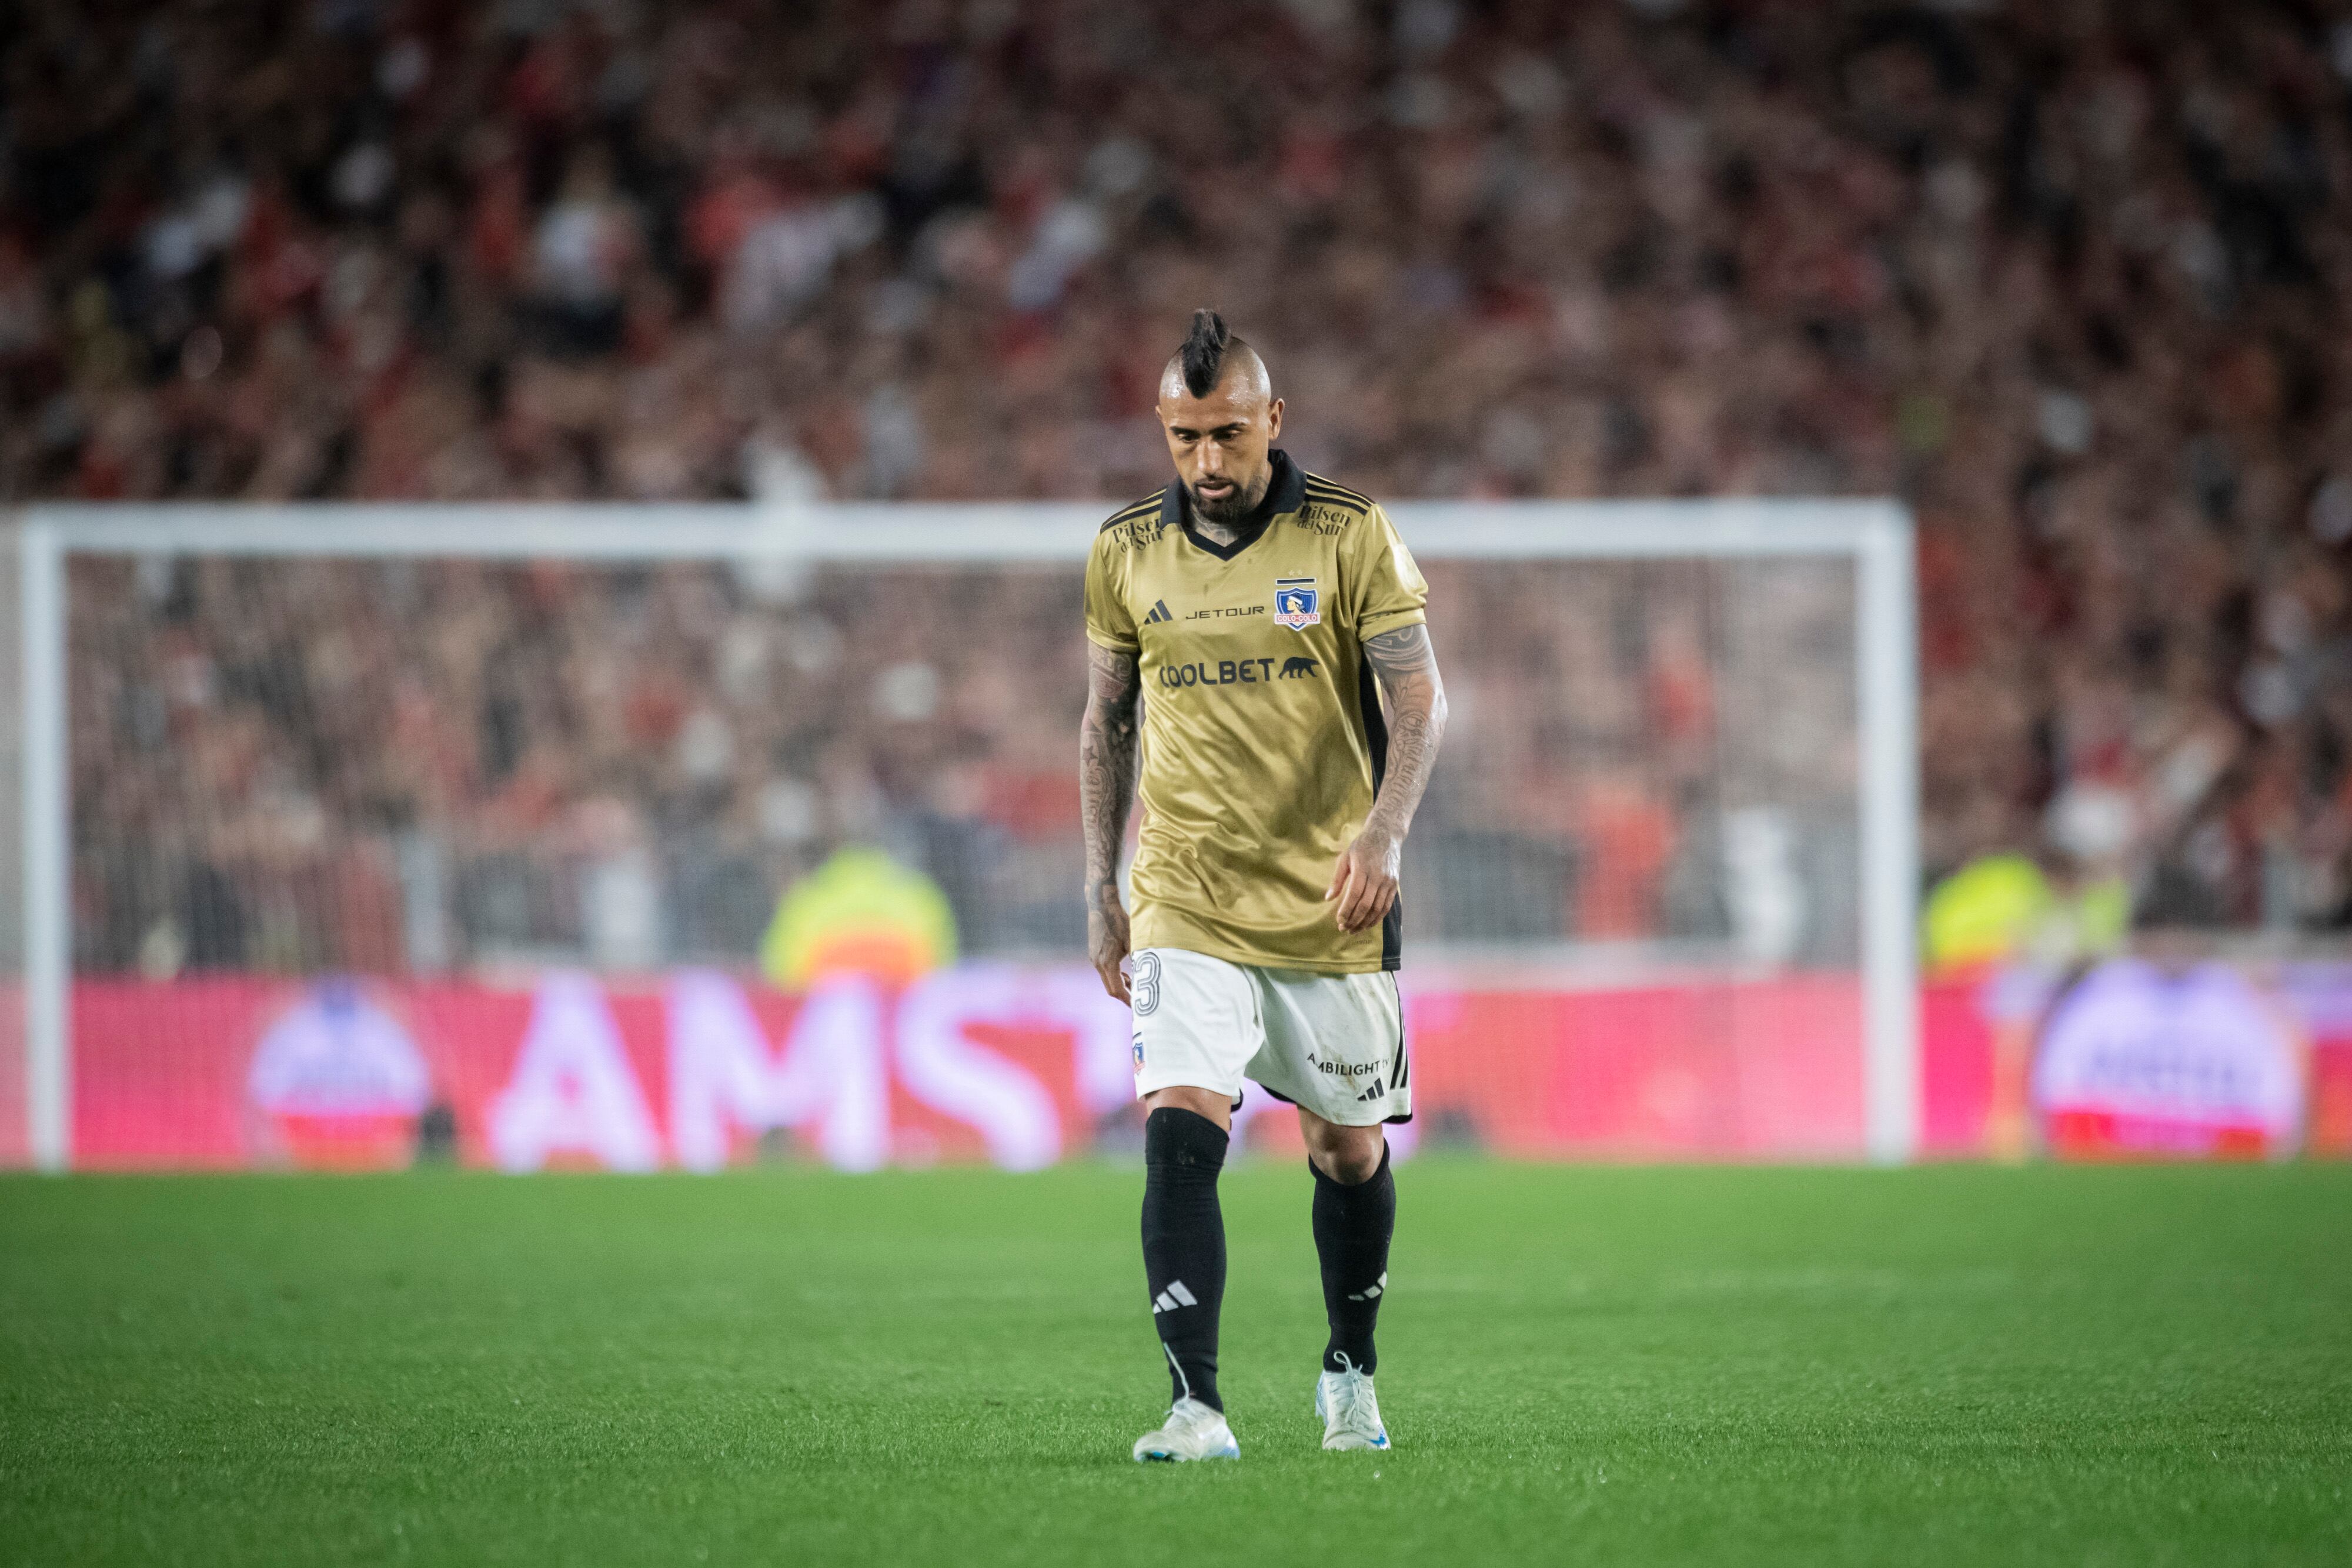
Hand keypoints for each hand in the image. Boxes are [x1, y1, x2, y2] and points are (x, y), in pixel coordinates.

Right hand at [1086, 882, 1131, 1001]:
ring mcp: (1094, 959)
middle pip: (1111, 989)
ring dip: (1120, 985)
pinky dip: (1114, 976)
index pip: (1117, 990)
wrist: (1101, 905)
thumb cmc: (1119, 921)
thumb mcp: (1133, 940)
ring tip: (1134, 984)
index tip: (1139, 1007)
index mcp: (1107, 963)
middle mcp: (1098, 964)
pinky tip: (1124, 972)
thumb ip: (1139, 958)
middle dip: (1125, 996)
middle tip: (1139, 1000)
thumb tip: (1149, 974)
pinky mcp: (1094, 954)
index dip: (1129, 1000)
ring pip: (1107, 980)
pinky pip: (1104, 972)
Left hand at [1325, 826, 1401, 932]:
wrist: (1386, 835)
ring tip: (1354, 930)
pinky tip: (1368, 924)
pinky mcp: (1395, 885)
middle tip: (1344, 929)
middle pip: (1366, 905)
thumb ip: (1337, 879)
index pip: (1355, 895)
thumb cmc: (1362, 846)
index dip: (1346, 910)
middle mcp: (1378, 876)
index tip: (1339, 921)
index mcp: (1363, 868)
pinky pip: (1386, 906)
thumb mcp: (1345, 857)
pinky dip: (1377, 918)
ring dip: (1365, 922)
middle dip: (1354, 920)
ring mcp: (1388, 882)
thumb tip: (1328, 898)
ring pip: (1377, 909)